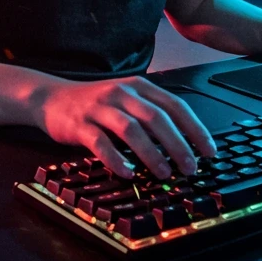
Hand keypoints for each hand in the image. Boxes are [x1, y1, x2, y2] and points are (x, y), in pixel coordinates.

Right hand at [34, 75, 217, 179]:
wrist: (52, 98)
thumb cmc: (95, 103)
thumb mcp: (126, 101)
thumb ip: (150, 115)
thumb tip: (184, 143)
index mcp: (139, 87)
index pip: (174, 106)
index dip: (194, 128)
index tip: (209, 150)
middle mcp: (122, 93)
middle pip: (157, 118)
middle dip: (178, 144)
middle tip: (191, 167)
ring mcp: (100, 107)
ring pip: (131, 130)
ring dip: (151, 153)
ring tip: (165, 173)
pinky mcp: (80, 124)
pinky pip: (100, 142)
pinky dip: (116, 159)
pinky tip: (127, 173)